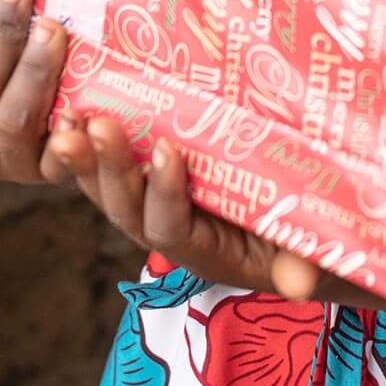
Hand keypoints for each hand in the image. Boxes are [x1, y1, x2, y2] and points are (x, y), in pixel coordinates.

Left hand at [45, 114, 324, 300]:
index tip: (167, 150)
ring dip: (87, 155)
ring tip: (70, 114)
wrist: (302, 233)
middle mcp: (171, 233)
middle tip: (98, 125)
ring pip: (108, 188)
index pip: (170, 229)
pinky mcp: (147, 178)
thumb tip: (301, 283)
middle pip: (127, 209)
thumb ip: (306, 263)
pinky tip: (74, 101)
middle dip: (111, 168)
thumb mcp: (315, 250)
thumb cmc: (312, 238)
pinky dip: (91, 140)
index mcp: (206, 253)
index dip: (166, 194)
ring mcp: (153, 206)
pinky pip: (109, 166)